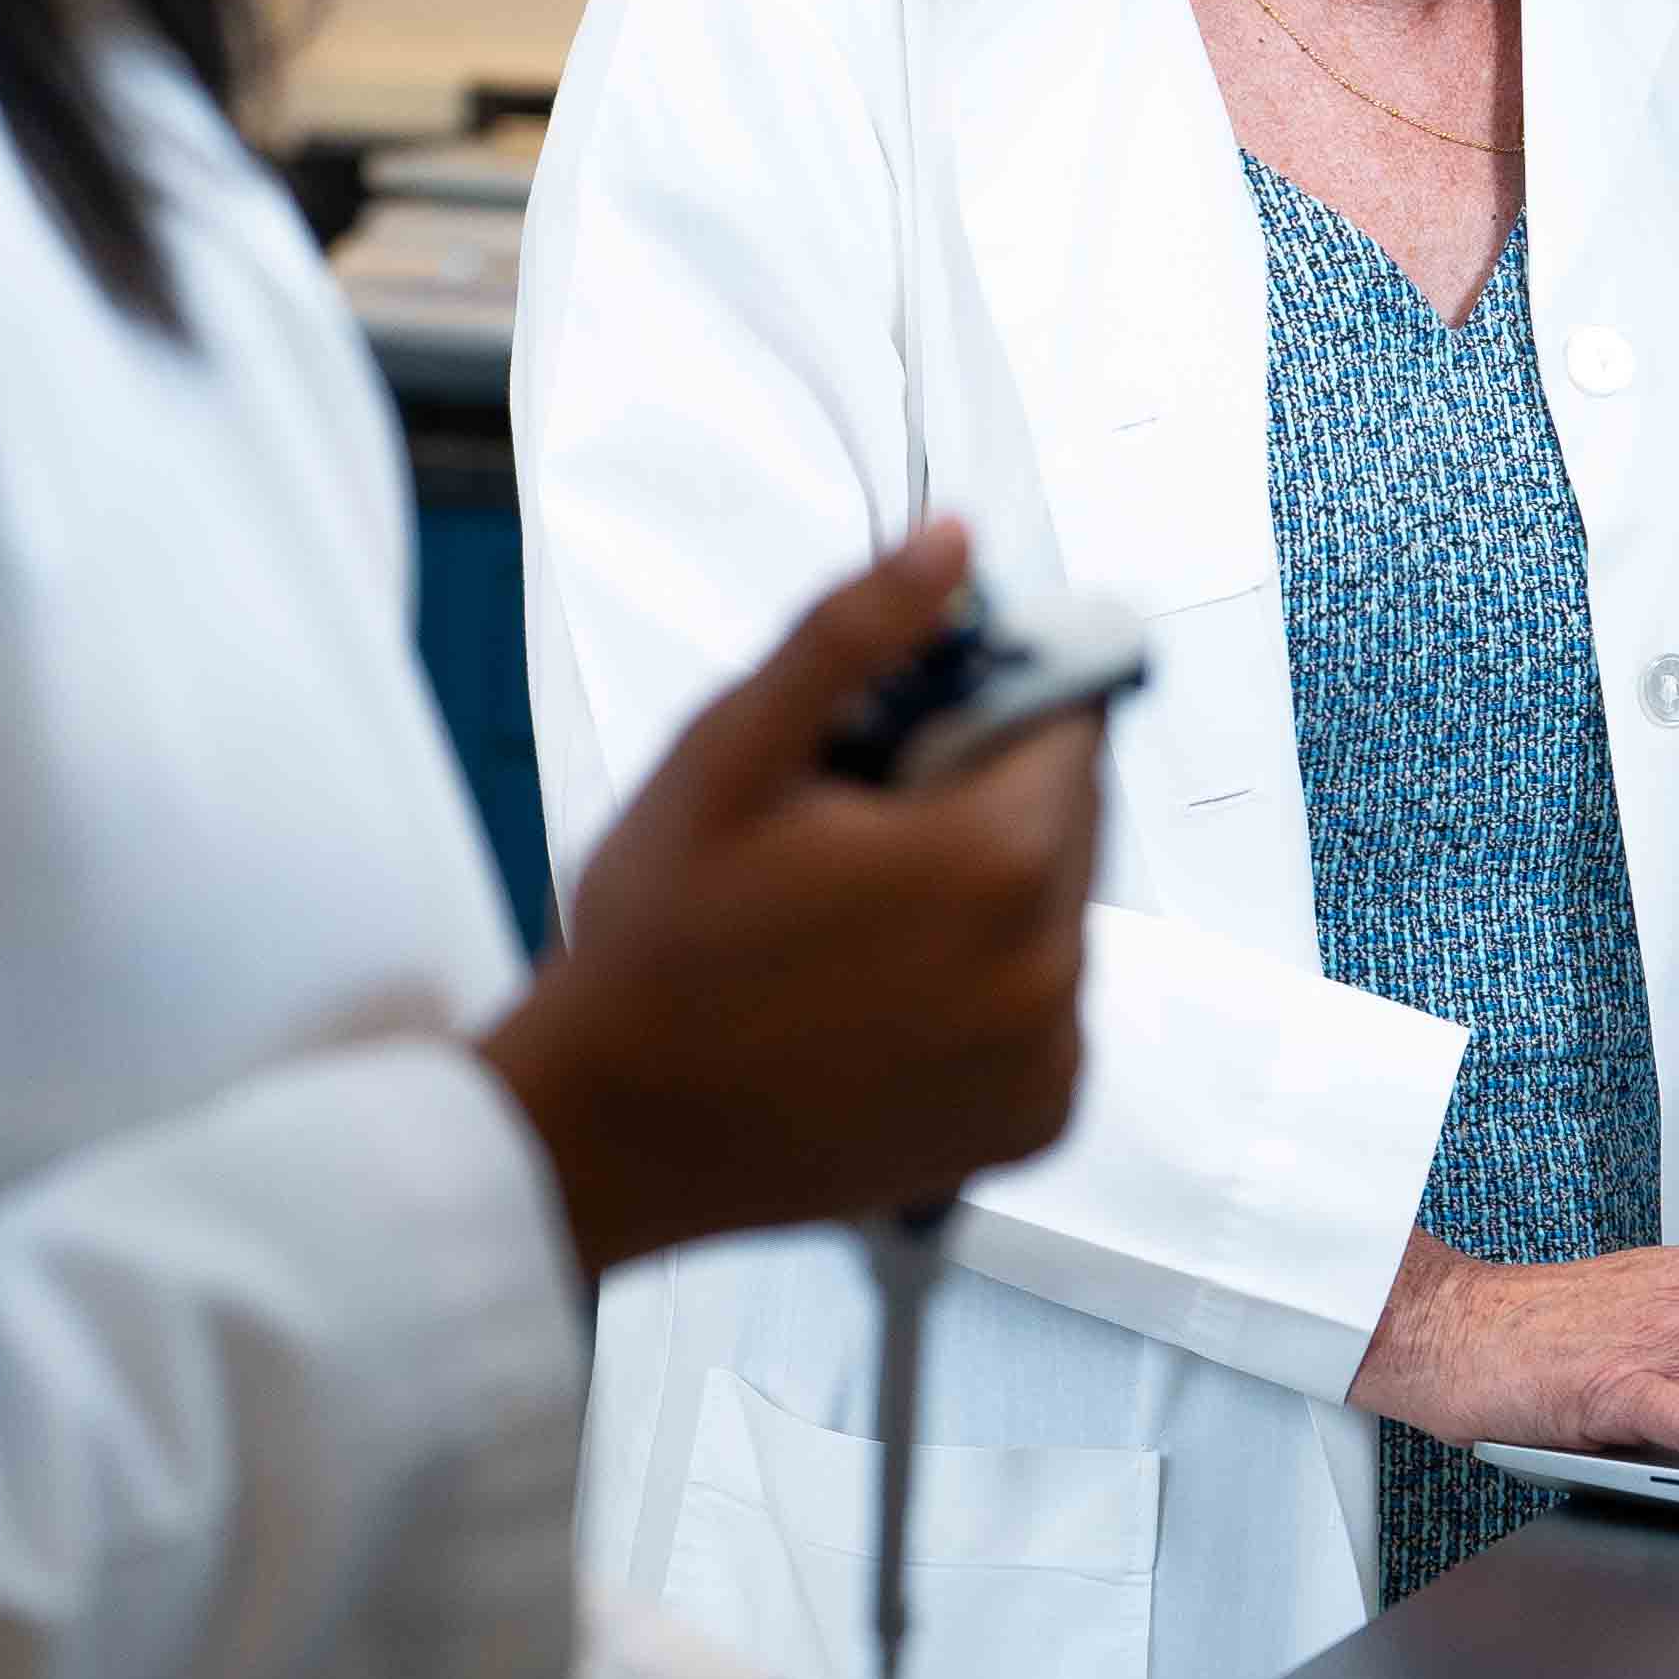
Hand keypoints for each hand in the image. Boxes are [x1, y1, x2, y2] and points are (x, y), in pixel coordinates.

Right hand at [479, 522, 1101, 1275]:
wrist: (608, 1135)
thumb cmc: (656, 942)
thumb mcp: (731, 753)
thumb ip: (854, 633)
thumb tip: (957, 543)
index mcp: (994, 859)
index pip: (1067, 719)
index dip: (987, 702)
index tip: (899, 730)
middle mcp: (1050, 968)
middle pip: (1070, 817)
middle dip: (983, 796)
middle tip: (852, 830)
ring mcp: (1048, 1058)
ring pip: (1056, 911)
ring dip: (987, 891)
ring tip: (854, 926)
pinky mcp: (1034, 1122)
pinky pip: (1046, 1010)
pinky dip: (989, 987)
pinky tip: (882, 997)